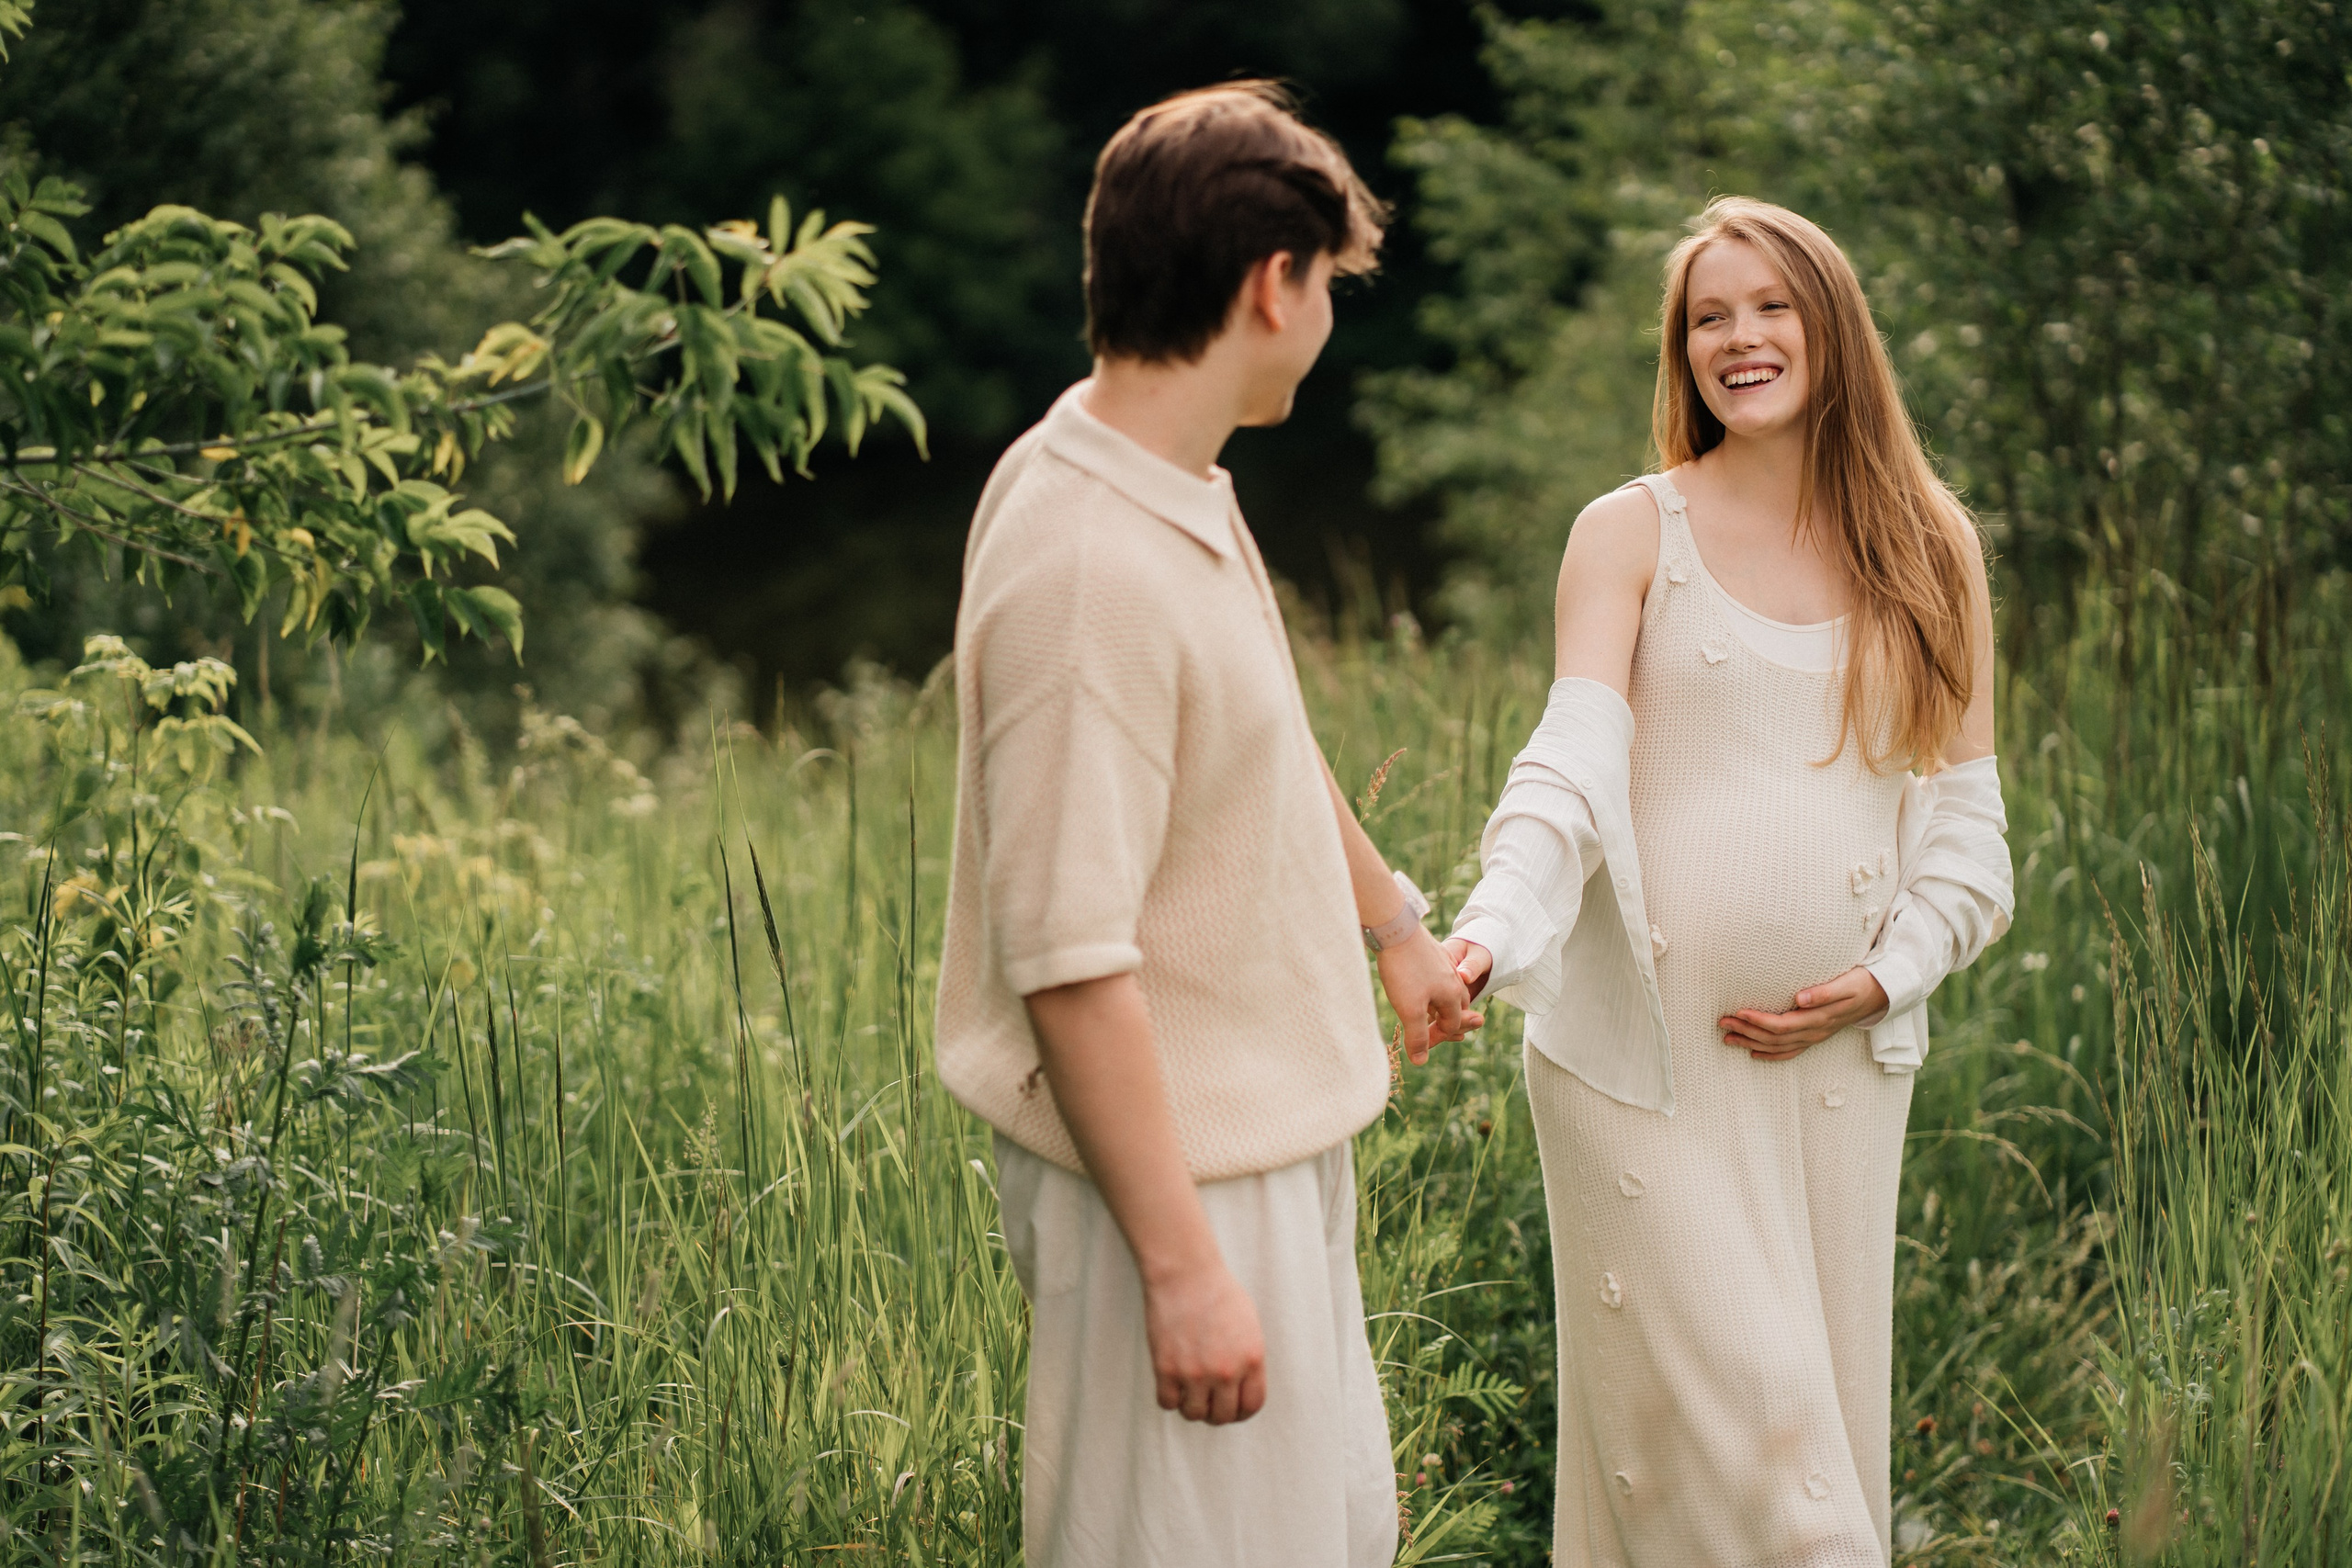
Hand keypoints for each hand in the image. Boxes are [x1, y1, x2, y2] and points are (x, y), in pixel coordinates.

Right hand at [1142, 1257, 1266, 1423]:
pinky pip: (1167, 1403)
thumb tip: (1243, 1385)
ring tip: (1189, 1391)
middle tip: (1208, 1400)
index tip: (1232, 1407)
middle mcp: (1226, 1372)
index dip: (1242, 1412)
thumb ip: (1249, 1359)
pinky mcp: (1167, 1369)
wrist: (1185, 1273)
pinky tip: (1172, 1383)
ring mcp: (1196, 1373)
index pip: (1252, 1406)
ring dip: (1192, 1407)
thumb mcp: (1250, 1325)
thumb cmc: (1218, 1291)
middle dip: (1217, 1412)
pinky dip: (1170, 1398)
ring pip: (1195, 1414)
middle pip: (1223, 1416)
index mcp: (1252, 1359)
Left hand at [1377, 927, 1483, 1065]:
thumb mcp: (1410, 1010)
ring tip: (1434, 1016)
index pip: (1452, 1026)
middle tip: (1447, 1036)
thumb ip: (1418, 1036)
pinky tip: (1420, 989)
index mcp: (1452, 995)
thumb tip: (1420, 1062)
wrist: (1394, 928)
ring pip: (1447, 991)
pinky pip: (1437, 977)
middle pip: (1457, 1008)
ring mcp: (1442, 964)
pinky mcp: (1429, 954)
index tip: (1418, 1047)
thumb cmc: (1404, 970)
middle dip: (1451, 1023)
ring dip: (1442, 1006)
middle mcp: (1453, 979)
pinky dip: (1432, 990)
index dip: (1436, 1040)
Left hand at [1720, 965, 1888, 1060]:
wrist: (1880, 994)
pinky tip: (1752, 1053)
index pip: (1782, 1025)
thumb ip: (1824, 992)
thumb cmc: (1860, 983)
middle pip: (1774, 1038)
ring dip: (1751, 1043)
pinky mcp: (1814, 1038)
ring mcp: (1814, 1038)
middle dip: (1747, 1031)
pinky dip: (1770, 1055)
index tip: (1738, 1011)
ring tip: (1727, 1037)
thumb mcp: (1846, 984)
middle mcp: (1814, 1032)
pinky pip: (1790, 1052)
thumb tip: (1800, 998)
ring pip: (1778, 1047)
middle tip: (1722, 1022)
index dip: (1758, 1021)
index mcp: (1819, 1019)